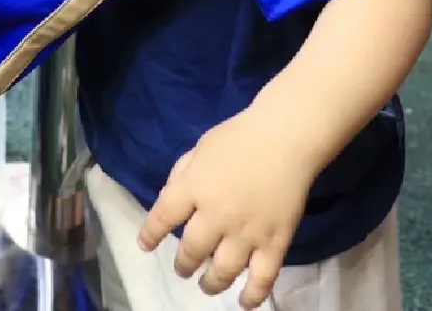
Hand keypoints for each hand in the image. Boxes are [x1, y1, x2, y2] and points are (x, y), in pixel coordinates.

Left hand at [138, 112, 316, 308]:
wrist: (286, 137)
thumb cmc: (239, 137)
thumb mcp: (199, 148)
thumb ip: (183, 175)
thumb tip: (172, 199)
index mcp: (194, 188)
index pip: (162, 218)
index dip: (150, 234)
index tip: (146, 245)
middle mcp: (216, 215)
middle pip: (192, 251)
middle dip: (184, 264)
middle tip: (184, 268)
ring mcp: (247, 232)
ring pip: (223, 271)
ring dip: (211, 283)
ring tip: (207, 284)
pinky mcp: (275, 242)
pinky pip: (262, 278)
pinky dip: (253, 296)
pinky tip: (244, 302)